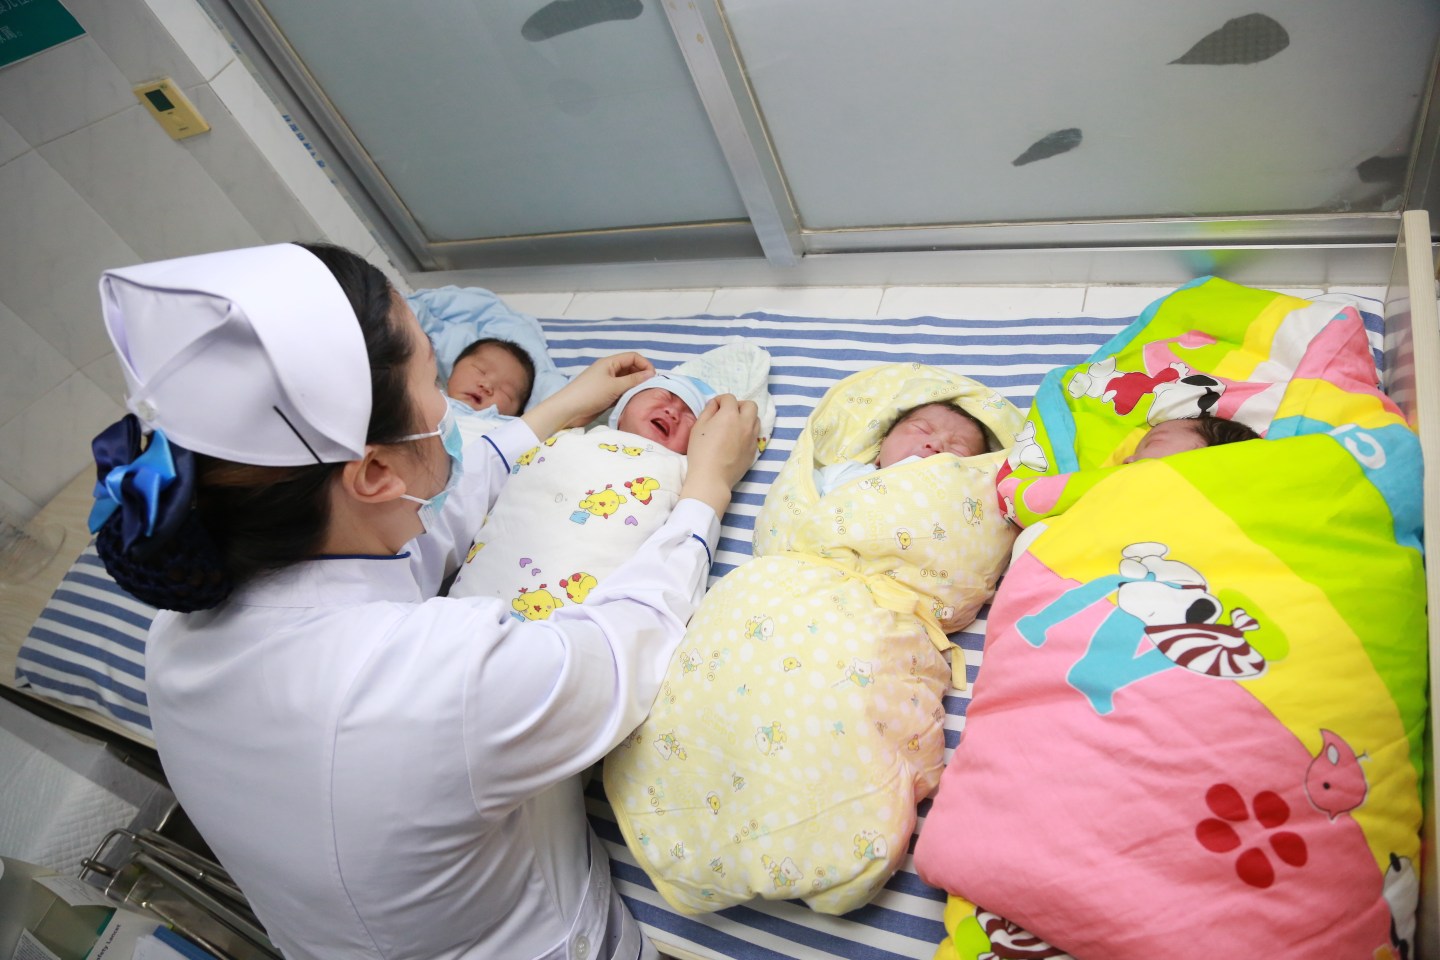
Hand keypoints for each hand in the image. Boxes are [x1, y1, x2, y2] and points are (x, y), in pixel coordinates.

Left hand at [522, 352, 654, 437]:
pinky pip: (621, 392)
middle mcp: (609, 371)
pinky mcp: (605, 396)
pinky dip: (628, 396)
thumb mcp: (614, 386)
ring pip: (627, 382)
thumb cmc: (590, 394)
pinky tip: (634, 403)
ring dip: (636, 387)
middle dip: (642, 376)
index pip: (633, 357)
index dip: (645, 365)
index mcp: (610, 363)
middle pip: (631, 369)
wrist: (568, 411)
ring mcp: (607, 384)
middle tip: (651, 389)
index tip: (653, 378)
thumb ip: (634, 380)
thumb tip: (652, 374)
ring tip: (645, 397)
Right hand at [679, 395, 759, 514]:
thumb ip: (708, 411)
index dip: (720, 400)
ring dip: (746, 418)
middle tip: (728, 414)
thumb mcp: (698, 427)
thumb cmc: (701, 451)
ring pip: (756, 419)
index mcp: (730, 415)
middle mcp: (745, 423)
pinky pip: (755, 435)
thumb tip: (715, 404)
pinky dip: (748, 432)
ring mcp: (752, 437)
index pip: (729, 398)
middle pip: (750, 405)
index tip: (714, 407)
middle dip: (739, 405)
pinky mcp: (754, 450)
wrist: (712, 477)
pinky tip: (736, 440)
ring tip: (734, 426)